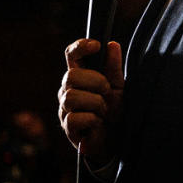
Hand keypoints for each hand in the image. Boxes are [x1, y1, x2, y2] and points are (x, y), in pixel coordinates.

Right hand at [57, 39, 123, 165]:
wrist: (117, 138)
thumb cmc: (114, 109)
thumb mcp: (118, 87)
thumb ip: (114, 68)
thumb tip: (112, 45)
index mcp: (79, 76)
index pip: (71, 55)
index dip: (80, 47)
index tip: (96, 45)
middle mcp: (67, 89)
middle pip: (71, 75)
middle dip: (96, 82)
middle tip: (107, 92)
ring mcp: (64, 108)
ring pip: (71, 97)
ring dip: (95, 103)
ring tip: (103, 110)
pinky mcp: (67, 127)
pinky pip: (75, 118)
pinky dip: (92, 120)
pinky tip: (97, 123)